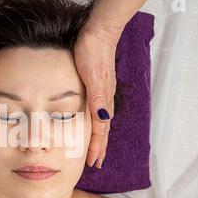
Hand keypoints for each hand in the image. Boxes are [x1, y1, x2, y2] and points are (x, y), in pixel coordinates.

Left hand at [74, 21, 121, 168]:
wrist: (99, 34)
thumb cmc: (93, 54)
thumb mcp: (93, 78)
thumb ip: (99, 100)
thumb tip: (104, 121)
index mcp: (103, 102)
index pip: (100, 132)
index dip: (96, 148)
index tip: (93, 163)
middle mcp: (105, 101)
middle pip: (103, 131)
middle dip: (99, 148)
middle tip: (96, 163)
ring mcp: (103, 95)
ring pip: (101, 123)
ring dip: (99, 138)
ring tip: (96, 150)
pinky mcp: (99, 87)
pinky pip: (99, 112)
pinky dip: (97, 124)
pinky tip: (95, 124)